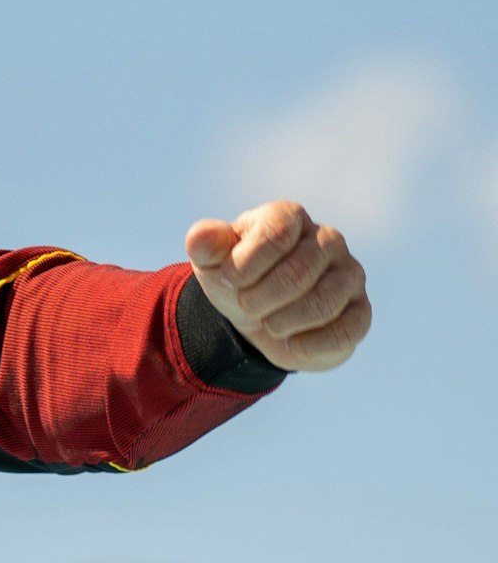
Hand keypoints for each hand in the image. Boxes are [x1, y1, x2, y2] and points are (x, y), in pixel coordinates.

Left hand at [184, 200, 370, 372]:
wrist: (257, 317)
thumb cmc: (237, 279)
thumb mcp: (212, 262)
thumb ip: (204, 245)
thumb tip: (200, 237)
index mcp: (290, 217)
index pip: (275, 235)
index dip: (244, 267)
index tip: (228, 281)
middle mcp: (328, 239)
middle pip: (298, 272)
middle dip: (259, 299)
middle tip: (245, 307)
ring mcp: (350, 274)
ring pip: (322, 303)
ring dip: (282, 323)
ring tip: (267, 324)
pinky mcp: (360, 312)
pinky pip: (343, 333)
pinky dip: (307, 346)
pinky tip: (289, 342)